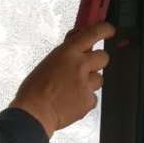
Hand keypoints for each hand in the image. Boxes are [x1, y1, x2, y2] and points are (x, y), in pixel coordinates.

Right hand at [11, 22, 113, 138]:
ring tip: (73, 90)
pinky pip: (93, 97)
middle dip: (97, 62)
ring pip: (99, 79)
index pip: (93, 33)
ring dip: (90, 83)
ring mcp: (86, 83)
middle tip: (87, 69)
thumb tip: (78, 47)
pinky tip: (72, 102)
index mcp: (67, 52)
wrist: (34, 113)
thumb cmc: (34, 89)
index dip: (104, 30)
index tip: (109, 30)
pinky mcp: (88, 100)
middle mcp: (80, 65)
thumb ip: (66, 54)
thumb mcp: (48, 63)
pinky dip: (85, 100)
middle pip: (103, 57)